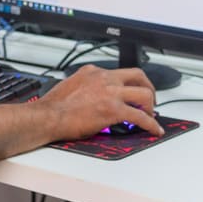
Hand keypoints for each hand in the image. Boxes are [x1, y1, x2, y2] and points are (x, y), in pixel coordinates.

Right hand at [39, 65, 160, 140]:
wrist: (48, 116)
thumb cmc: (53, 106)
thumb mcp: (70, 85)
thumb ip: (85, 86)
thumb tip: (91, 96)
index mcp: (93, 72)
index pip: (118, 72)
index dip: (129, 83)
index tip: (131, 91)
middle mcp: (104, 78)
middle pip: (138, 76)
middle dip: (148, 88)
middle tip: (148, 100)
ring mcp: (111, 93)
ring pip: (144, 94)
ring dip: (151, 106)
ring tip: (151, 116)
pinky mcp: (114, 110)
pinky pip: (140, 117)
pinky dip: (151, 124)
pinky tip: (154, 130)